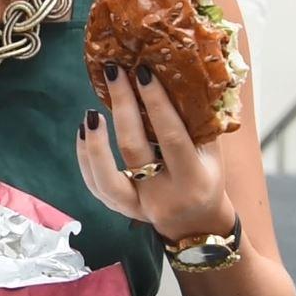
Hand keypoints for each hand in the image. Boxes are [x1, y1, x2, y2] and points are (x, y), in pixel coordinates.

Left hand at [77, 63, 235, 240]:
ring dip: (95, 143)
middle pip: (134, 150)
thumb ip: (197, 122)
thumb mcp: (211, 152)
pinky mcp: (120, 209)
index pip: (171, 137)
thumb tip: (181, 74)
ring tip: (90, 113)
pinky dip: (86, 157)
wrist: (196, 223)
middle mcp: (163, 196)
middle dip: (122, 108)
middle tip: (114, 73)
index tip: (143, 72)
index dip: (156, 103)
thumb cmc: (206, 176)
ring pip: (107, 179)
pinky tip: (84, 131)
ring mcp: (138, 206)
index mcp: (193, 179)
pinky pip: (95, 185)